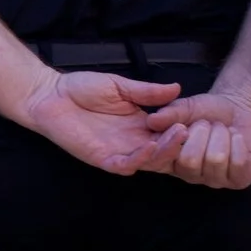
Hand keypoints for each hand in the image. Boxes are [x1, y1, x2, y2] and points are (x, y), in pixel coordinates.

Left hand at [16, 71, 185, 174]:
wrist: (49, 94)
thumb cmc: (80, 89)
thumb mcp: (120, 86)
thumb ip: (147, 91)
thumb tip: (177, 88)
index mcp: (141, 123)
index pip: (170, 131)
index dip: (186, 127)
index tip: (201, 119)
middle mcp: (133, 140)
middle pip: (165, 150)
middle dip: (181, 142)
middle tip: (193, 129)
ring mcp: (118, 150)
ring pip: (150, 160)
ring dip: (166, 150)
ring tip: (178, 135)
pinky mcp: (101, 158)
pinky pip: (125, 165)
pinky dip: (139, 159)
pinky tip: (150, 146)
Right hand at [140, 84, 250, 188]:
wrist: (240, 110)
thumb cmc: (209, 111)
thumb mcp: (187, 107)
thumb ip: (170, 114)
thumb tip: (152, 120)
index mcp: (168, 159)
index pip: (158, 162)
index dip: (168, 146)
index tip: (180, 127)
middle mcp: (188, 174)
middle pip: (189, 161)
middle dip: (203, 133)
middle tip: (208, 124)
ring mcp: (213, 180)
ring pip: (215, 159)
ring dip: (221, 135)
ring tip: (223, 130)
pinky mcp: (238, 180)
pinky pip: (237, 162)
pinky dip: (238, 142)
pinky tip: (236, 138)